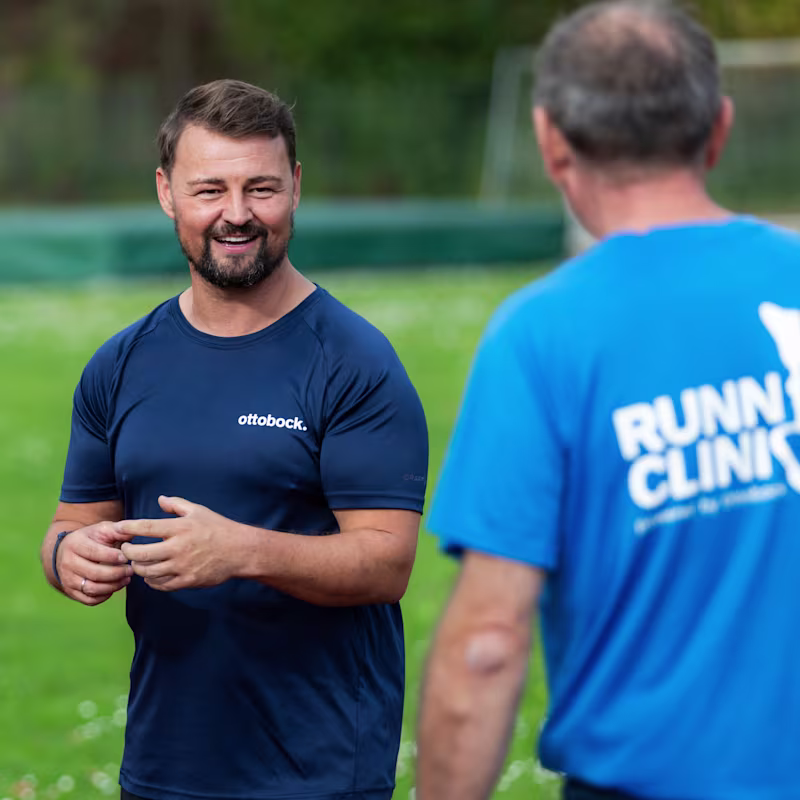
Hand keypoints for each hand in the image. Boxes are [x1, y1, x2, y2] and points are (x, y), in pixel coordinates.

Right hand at [57, 522, 133, 605]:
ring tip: (126, 579)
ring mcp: (67, 579)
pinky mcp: (71, 592)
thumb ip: (118, 530)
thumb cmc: (91, 539)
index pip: (93, 552)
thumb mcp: (102, 529)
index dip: (112, 557)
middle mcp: (68, 563)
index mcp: (75, 544)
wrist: (68, 550)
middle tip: (131, 570)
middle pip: (94, 573)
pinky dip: (104, 596)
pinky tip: (114, 587)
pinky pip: (89, 600)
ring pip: (91, 589)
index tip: (126, 557)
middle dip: (116, 573)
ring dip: (113, 586)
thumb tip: (134, 530)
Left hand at [117, 496, 241, 590]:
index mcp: (180, 528)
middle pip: (140, 554)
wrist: (239, 551)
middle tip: (126, 548)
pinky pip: (161, 584)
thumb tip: (160, 499)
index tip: (118, 527)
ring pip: (147, 572)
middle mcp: (178, 548)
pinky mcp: (187, 581)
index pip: (146, 527)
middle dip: (128, 551)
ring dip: (138, 567)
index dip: (128, 527)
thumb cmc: (218, 528)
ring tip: (137, 562)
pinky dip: (151, 581)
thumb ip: (177, 505)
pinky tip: (151, 575)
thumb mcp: (199, 511)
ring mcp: (182, 566)